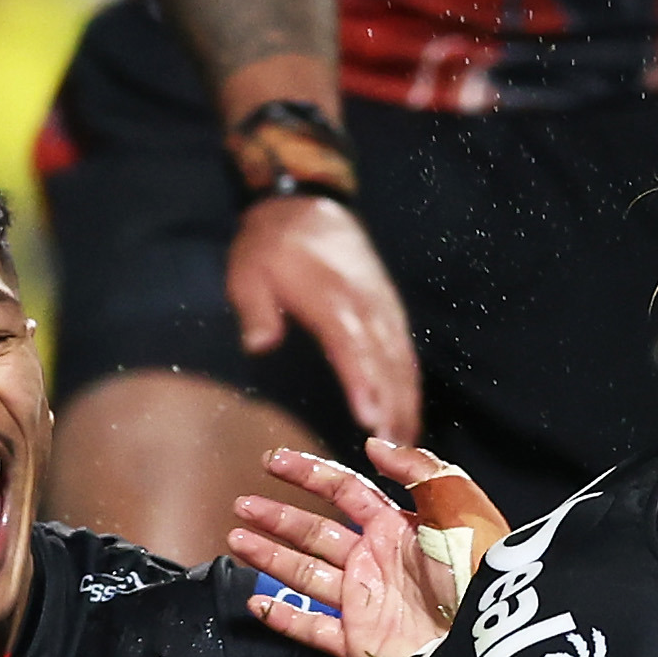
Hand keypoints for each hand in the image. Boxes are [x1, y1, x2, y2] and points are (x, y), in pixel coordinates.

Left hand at [225, 192, 419, 443]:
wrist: (305, 204)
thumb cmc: (270, 245)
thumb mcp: (247, 272)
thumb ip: (256, 310)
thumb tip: (259, 345)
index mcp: (329, 297)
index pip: (350, 346)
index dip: (362, 383)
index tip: (370, 418)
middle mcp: (363, 303)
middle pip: (384, 361)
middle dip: (392, 406)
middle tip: (395, 452)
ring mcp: (380, 305)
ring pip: (400, 359)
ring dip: (406, 400)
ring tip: (408, 444)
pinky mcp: (387, 307)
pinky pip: (403, 349)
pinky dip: (409, 381)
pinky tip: (409, 411)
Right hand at [231, 438, 504, 656]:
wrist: (489, 635)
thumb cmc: (477, 565)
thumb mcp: (456, 502)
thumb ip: (415, 467)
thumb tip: (372, 443)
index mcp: (399, 526)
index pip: (345, 491)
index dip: (309, 474)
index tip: (272, 461)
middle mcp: (377, 561)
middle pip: (316, 532)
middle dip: (277, 517)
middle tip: (241, 505)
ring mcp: (366, 602)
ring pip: (305, 575)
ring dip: (269, 557)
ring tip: (235, 540)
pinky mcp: (360, 642)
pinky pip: (313, 628)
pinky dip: (283, 617)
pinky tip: (256, 602)